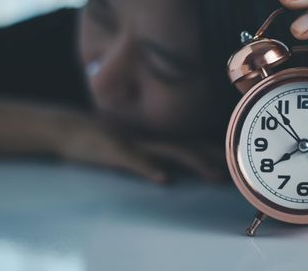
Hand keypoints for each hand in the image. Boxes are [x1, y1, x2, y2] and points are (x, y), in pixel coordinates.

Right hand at [58, 115, 226, 183]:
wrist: (70, 128)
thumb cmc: (102, 139)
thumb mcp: (130, 146)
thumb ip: (151, 153)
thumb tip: (171, 169)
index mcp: (155, 138)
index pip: (191, 142)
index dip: (214, 150)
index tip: (236, 160)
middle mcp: (151, 138)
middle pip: (189, 146)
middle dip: (215, 157)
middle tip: (237, 170)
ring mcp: (135, 143)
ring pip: (171, 151)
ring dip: (195, 162)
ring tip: (215, 175)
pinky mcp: (116, 151)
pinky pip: (135, 160)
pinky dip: (150, 168)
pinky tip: (164, 180)